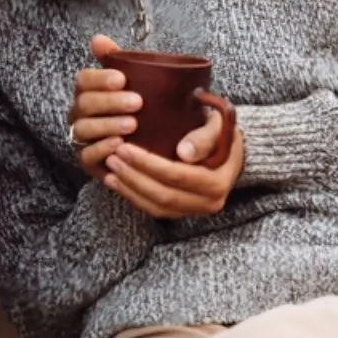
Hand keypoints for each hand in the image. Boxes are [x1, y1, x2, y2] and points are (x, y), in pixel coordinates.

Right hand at [67, 35, 140, 181]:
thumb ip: (117, 60)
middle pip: (84, 104)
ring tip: (132, 125)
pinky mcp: (87, 161)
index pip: (83, 80)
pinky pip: (86, 155)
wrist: (149, 147)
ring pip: (83, 129)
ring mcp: (81, 138)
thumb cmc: (140, 111)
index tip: (122, 78)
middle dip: (109, 102)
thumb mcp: (135, 84)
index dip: (99, 78)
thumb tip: (98, 38)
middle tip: (137, 102)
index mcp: (88, 92)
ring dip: (107, 125)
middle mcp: (80, 114)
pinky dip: (102, 149)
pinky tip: (120, 145)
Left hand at [72, 35, 244, 217]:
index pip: (178, 176)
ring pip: (156, 206)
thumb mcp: (218, 125)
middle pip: (164, 194)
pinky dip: (132, 196)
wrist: (228, 149)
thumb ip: (205, 136)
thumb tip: (184, 153)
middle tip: (111, 155)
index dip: (149, 164)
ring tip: (109, 167)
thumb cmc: (220, 131)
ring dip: (129, 188)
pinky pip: (153, 210)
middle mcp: (209, 202)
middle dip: (133, 176)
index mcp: (219, 181)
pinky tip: (115, 180)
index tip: (125, 147)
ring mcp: (195, 211)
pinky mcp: (182, 212)